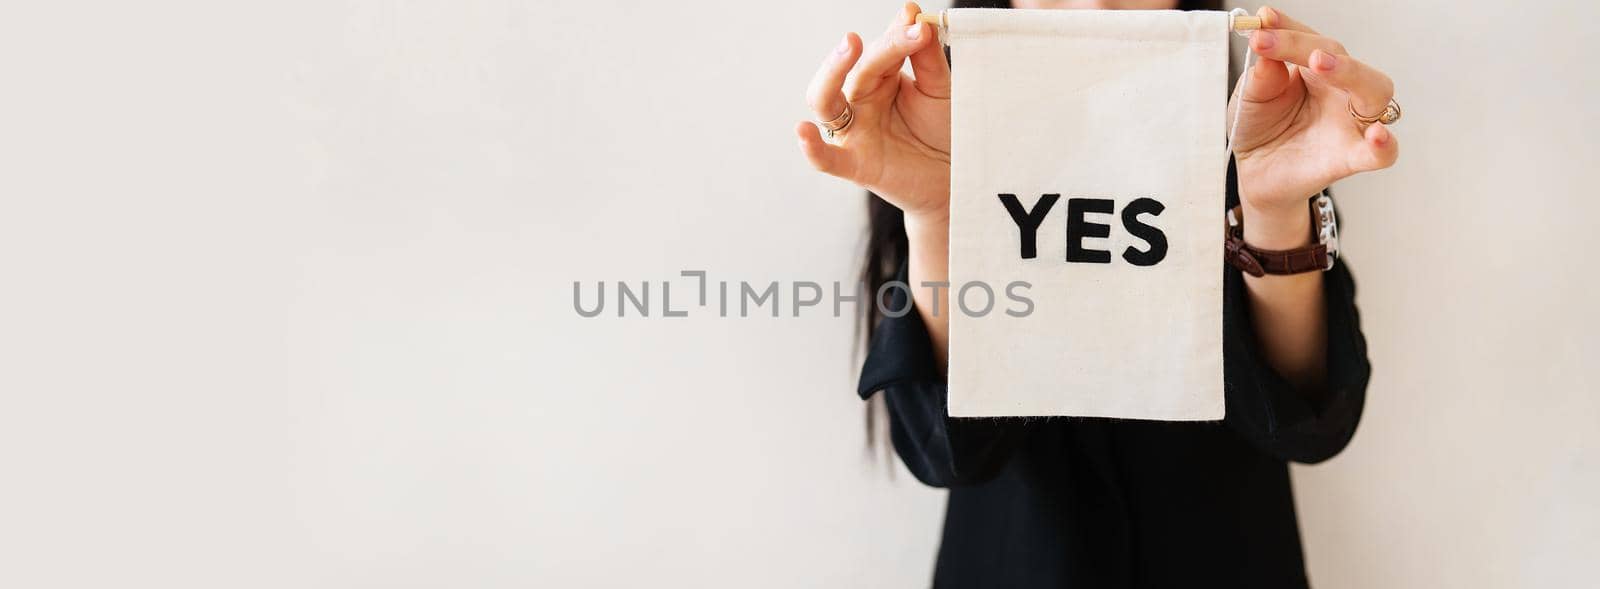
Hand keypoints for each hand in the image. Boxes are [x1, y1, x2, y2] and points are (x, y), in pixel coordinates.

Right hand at [794, 3, 951, 221]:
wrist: (952, 176)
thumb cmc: (941, 130)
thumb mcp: (940, 89)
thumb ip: (927, 57)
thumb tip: (914, 17)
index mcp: (880, 78)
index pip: (880, 51)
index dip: (897, 36)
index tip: (918, 23)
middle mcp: (860, 100)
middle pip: (853, 71)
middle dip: (871, 50)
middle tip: (885, 32)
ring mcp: (854, 131)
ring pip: (825, 102)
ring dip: (830, 74)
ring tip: (848, 48)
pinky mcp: (855, 165)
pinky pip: (826, 157)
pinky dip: (811, 147)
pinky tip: (802, 131)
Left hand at [1231, 6, 1399, 247]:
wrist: (1256, 174)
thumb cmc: (1260, 129)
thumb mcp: (1249, 99)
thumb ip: (1259, 78)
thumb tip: (1265, 52)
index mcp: (1313, 69)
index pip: (1309, 40)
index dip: (1288, 28)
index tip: (1263, 19)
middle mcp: (1339, 90)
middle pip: (1344, 58)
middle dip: (1315, 46)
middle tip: (1278, 43)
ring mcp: (1350, 122)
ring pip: (1375, 91)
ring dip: (1352, 73)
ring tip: (1320, 64)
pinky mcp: (1352, 157)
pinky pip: (1382, 152)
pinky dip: (1384, 144)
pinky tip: (1376, 135)